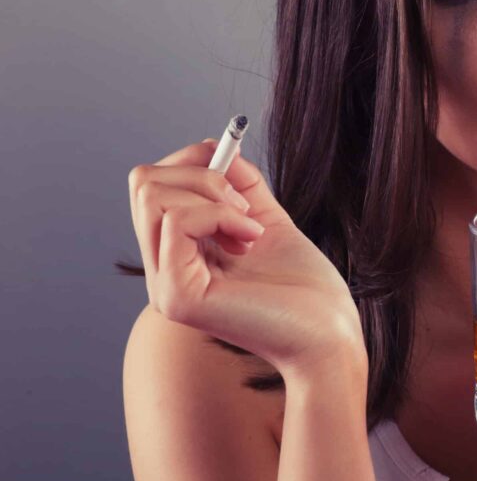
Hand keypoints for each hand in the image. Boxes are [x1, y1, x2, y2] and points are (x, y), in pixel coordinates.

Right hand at [128, 139, 366, 378]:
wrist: (328, 334)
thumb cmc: (305, 288)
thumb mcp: (267, 219)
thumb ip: (239, 185)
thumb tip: (214, 146)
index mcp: (177, 256)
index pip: (150, 185)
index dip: (193, 162)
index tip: (238, 175)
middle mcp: (162, 272)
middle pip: (143, 183)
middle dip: (201, 173)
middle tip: (245, 207)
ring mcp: (164, 286)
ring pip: (153, 196)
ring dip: (213, 193)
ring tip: (250, 226)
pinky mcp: (178, 296)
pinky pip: (177, 221)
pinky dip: (220, 214)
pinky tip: (251, 239)